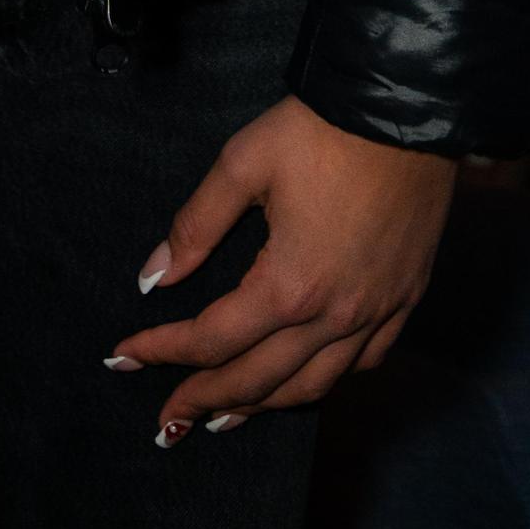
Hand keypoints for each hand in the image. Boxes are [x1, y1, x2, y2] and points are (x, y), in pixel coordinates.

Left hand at [108, 93, 453, 440]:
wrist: (402, 109)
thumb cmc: (318, 131)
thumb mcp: (241, 163)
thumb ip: (195, 226)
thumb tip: (151, 277)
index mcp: (289, 285)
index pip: (212, 339)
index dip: (162, 350)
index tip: (124, 355)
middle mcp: (335, 316)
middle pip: (259, 380)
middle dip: (205, 400)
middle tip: (165, 419)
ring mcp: (376, 314)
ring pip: (313, 386)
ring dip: (263, 406)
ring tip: (223, 419)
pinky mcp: (405, 301)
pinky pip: (362, 364)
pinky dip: (325, 381)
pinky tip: (303, 380)